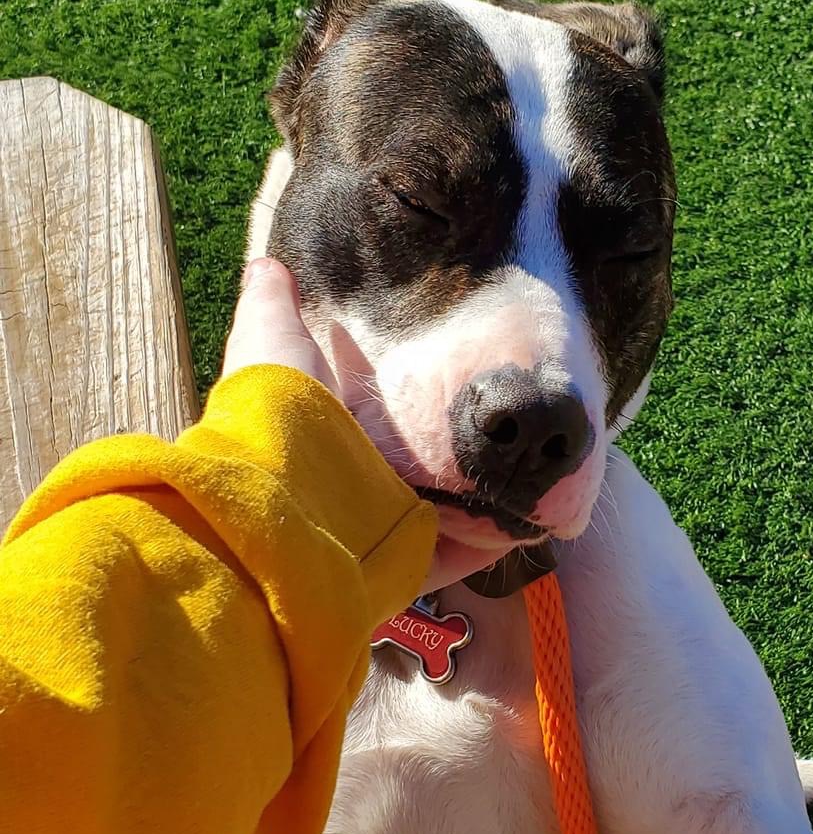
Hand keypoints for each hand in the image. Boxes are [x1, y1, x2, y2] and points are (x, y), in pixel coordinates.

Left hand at [222, 258, 511, 590]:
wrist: (282, 501)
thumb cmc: (278, 417)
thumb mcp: (271, 342)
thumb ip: (272, 307)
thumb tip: (267, 265)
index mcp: (317, 437)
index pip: (363, 419)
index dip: (398, 400)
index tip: (440, 375)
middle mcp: (344, 488)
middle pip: (409, 472)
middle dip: (448, 454)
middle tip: (494, 427)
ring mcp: (377, 534)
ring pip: (441, 517)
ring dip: (481, 499)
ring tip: (521, 468)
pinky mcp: (406, 568)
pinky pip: (460, 556)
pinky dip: (490, 542)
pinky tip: (523, 517)